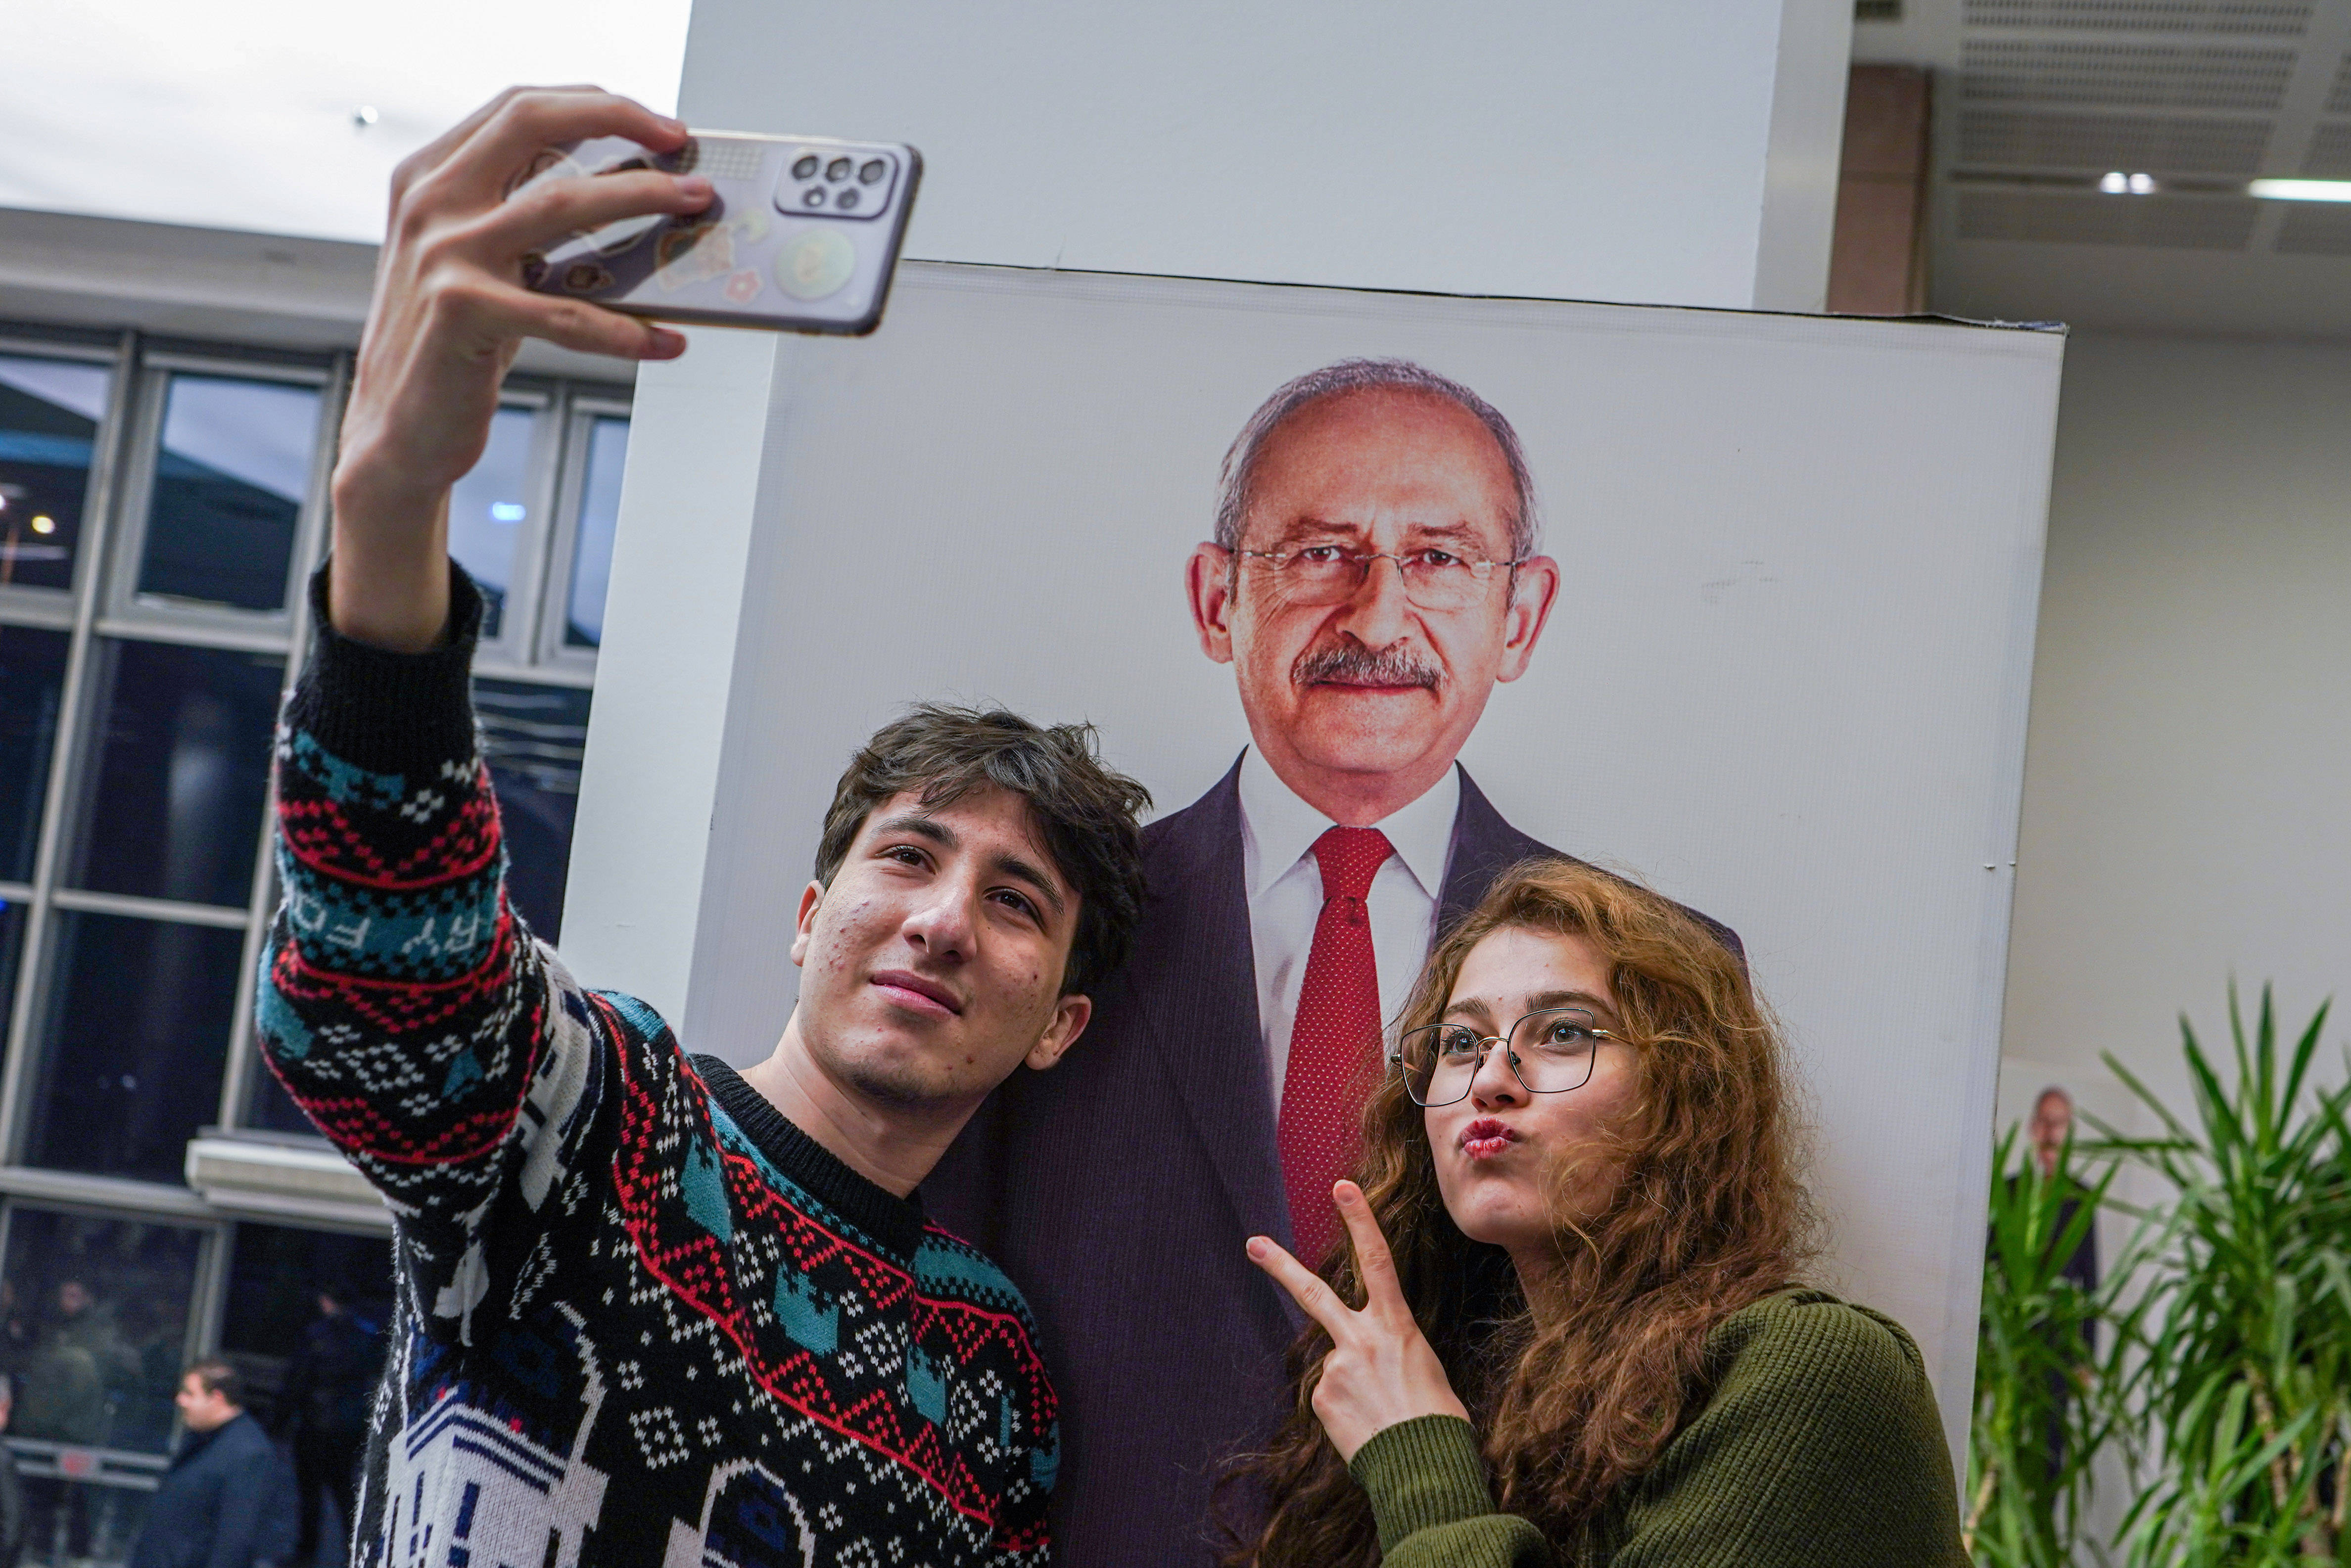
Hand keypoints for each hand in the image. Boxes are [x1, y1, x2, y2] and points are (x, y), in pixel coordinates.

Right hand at [330, 86, 714, 650]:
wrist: (399, 431)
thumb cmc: (449, 346)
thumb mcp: (475, 264)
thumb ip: (519, 217)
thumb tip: (621, 194)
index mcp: (429, 178)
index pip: (516, 109)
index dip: (592, 104)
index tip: (653, 122)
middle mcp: (429, 204)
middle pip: (533, 127)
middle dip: (619, 123)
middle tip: (681, 148)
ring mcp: (442, 255)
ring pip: (561, 204)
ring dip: (641, 203)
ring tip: (692, 212)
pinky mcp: (464, 312)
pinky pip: (567, 314)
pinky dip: (628, 330)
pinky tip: (667, 341)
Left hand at [1247, 1180, 1470, 1462]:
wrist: (1424, 1468)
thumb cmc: (1438, 1422)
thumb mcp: (1425, 1370)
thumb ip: (1391, 1352)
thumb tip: (1368, 1362)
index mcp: (1397, 1326)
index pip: (1378, 1260)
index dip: (1360, 1221)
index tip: (1342, 1187)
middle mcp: (1361, 1339)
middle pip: (1313, 1291)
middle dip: (1280, 1265)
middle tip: (1252, 1243)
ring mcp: (1336, 1368)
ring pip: (1336, 1367)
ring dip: (1353, 1388)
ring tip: (1381, 1416)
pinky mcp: (1321, 1398)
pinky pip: (1330, 1398)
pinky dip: (1346, 1410)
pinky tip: (1367, 1428)